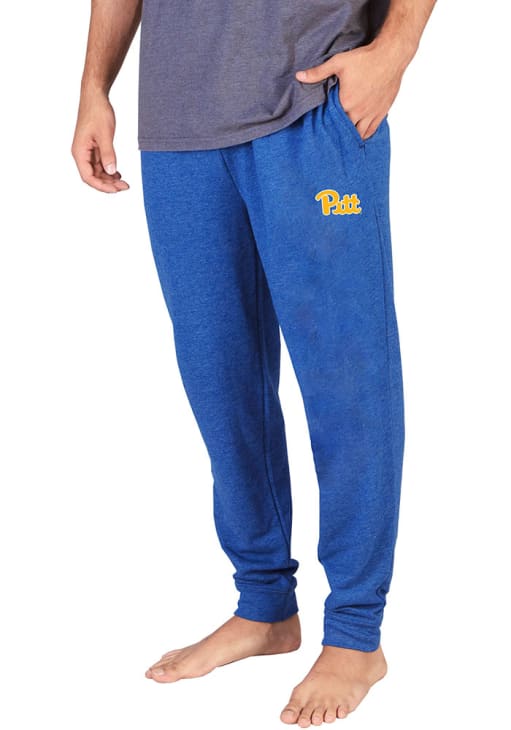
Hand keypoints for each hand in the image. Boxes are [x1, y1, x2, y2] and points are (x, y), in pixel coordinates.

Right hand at [71, 90, 128, 192]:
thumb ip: (108, 154)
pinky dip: (109, 170)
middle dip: (108, 184)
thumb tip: (110, 171)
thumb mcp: (105, 134)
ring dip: (109, 179)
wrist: (96, 96)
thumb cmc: (97, 112)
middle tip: (125, 187)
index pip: (88, 177)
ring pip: (97, 172)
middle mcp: (81, 153)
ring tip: (124, 182)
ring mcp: (87, 151)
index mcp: (79, 152)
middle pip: (93, 177)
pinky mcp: (94, 147)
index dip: (102, 186)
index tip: (116, 190)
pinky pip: (100, 164)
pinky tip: (118, 174)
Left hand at [296, 40, 412, 139]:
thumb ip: (318, 72)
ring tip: (344, 135)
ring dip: (350, 134)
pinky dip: (364, 134)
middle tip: (331, 131)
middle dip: (337, 130)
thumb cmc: (365, 59)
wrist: (390, 56)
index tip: (322, 125)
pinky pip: (371, 131)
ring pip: (358, 134)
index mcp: (346, 103)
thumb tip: (299, 76)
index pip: (332, 121)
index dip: (326, 124)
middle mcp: (359, 112)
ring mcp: (371, 114)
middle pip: (344, 130)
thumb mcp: (338, 62)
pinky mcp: (381, 112)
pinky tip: (358, 134)